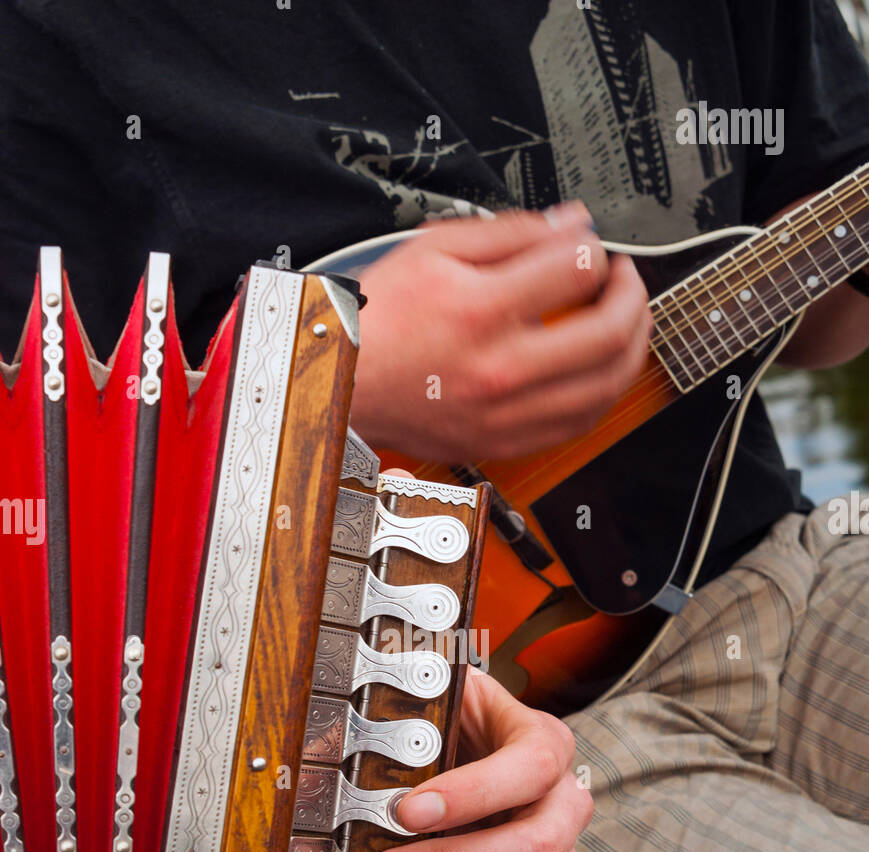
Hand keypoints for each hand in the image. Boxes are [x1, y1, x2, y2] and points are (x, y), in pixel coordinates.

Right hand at [351, 205, 651, 461]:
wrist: (344, 385)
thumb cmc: (380, 321)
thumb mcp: (433, 250)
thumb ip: (509, 233)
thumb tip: (570, 225)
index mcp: (481, 311)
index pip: (577, 269)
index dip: (594, 248)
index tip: (590, 246)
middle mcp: (500, 368)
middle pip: (608, 332)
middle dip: (632, 295)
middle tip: (623, 279)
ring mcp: (507, 413)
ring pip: (607, 385)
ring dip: (632, 346)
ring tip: (625, 320)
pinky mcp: (506, 441)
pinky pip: (581, 422)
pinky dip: (604, 390)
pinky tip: (600, 367)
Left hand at [362, 667, 599, 851]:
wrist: (464, 737)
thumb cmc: (449, 724)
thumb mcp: (427, 705)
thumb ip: (387, 721)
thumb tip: (318, 760)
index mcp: (544, 746)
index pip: (531, 768)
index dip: (471, 794)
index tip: (407, 812)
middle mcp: (564, 807)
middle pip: (540, 846)